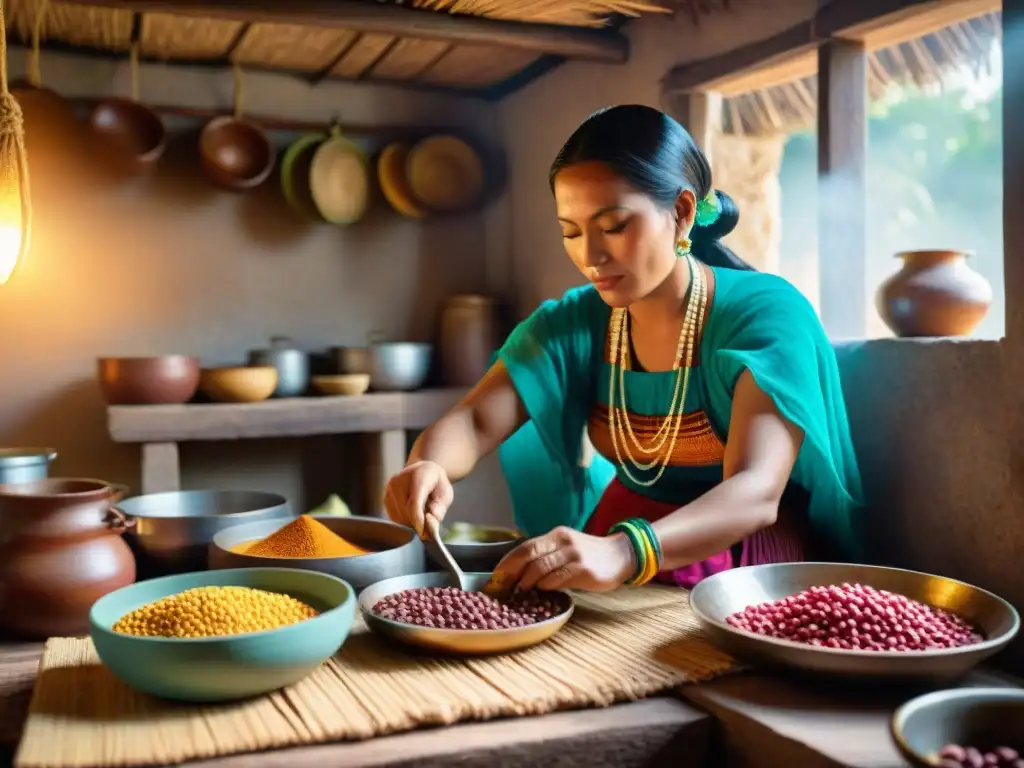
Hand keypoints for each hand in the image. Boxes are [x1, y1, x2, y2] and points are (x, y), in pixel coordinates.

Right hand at [383, 460, 453, 536]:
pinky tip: (412, 515)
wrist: (422, 470)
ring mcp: (389, 489)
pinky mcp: (385, 498)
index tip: (424, 534)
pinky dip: (404, 522)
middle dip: (418, 524)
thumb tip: (430, 522)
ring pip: (399, 517)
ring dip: (411, 524)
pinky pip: (394, 517)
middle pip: (406, 512)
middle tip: (428, 528)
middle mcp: (399, 481)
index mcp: (418, 475)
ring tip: (421, 516)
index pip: (414, 502)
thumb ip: (440, 507)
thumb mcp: (445, 493)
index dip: (419, 520)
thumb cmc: (436, 483)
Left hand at [493, 526, 635, 591]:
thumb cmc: (589, 555)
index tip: (496, 576)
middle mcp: (563, 541)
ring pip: (540, 568)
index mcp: (556, 535)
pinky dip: (546, 586)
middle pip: (529, 554)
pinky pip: (557, 579)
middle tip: (504, 586)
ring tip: (521, 591)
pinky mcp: (583, 569)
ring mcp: (574, 555)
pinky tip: (543, 591)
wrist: (620, 556)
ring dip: (527, 582)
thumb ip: (547, 557)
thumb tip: (519, 575)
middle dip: (512, 572)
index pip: (525, 546)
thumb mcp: (567, 548)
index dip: (508, 562)